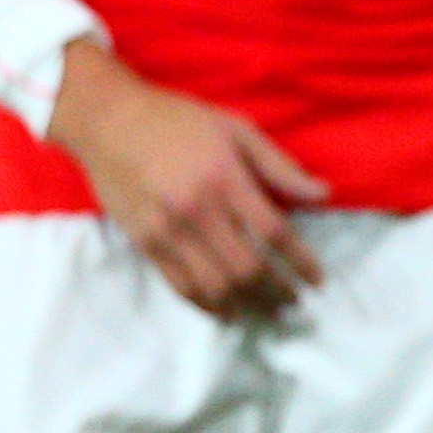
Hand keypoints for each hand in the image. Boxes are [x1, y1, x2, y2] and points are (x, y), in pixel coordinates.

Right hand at [46, 39, 328, 317]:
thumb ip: (279, 166)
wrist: (109, 121)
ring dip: (245, 305)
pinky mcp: (144, 244)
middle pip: (246, 268)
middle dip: (276, 292)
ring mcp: (167, 231)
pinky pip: (180, 286)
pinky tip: (226, 310)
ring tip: (266, 312)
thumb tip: (323, 194)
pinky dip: (207, 304)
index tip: (317, 281)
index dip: (300, 262)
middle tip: (293, 303)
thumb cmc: (179, 120)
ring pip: (214, 286)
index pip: (273, 232)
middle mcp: (198, 211)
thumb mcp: (237, 129)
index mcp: (226, 178)